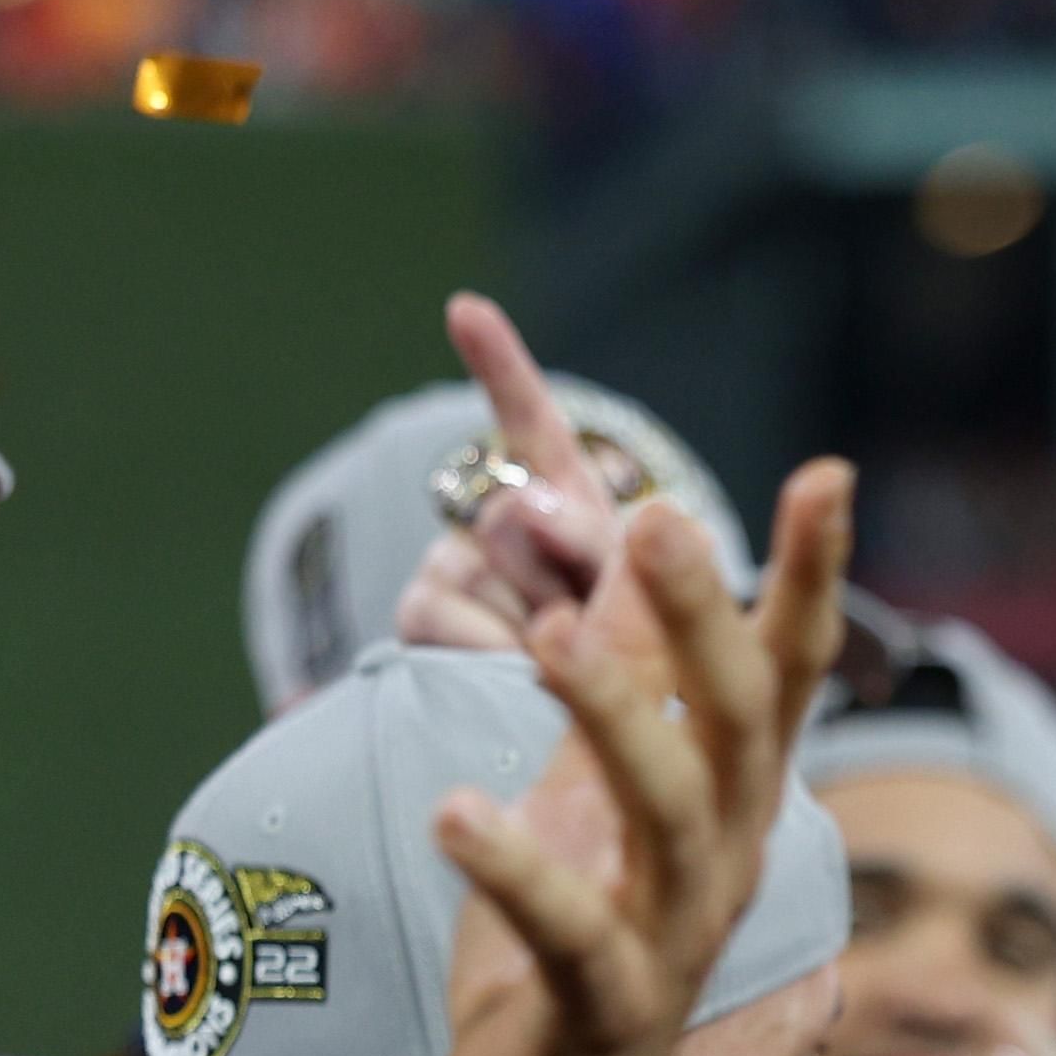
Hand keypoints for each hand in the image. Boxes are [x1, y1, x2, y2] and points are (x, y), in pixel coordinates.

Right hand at [394, 292, 631, 657]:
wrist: (592, 746)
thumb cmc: (629, 668)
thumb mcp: (637, 600)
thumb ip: (596, 544)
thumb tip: (520, 505)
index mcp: (565, 505)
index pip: (533, 426)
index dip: (502, 366)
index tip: (467, 309)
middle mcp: (498, 521)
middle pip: (516, 512)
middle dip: (563, 564)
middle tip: (586, 617)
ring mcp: (451, 563)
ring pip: (489, 574)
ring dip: (538, 629)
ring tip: (556, 664)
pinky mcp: (418, 615)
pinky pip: (459, 623)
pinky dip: (497, 656)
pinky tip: (508, 674)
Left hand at [434, 462, 854, 1055]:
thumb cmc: (571, 961)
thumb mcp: (593, 800)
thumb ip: (625, 677)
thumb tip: (642, 538)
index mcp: (725, 808)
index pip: (783, 680)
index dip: (807, 582)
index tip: (827, 477)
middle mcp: (719, 865)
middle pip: (740, 726)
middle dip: (705, 620)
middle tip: (659, 517)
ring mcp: (666, 941)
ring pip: (671, 814)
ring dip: (616, 717)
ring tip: (546, 636)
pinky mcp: (595, 1012)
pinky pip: (568, 932)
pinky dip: (513, 868)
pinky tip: (452, 809)